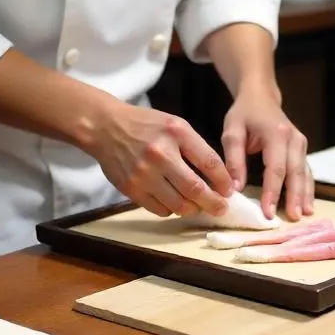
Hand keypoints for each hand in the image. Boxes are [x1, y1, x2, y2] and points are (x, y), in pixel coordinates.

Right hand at [88, 100, 233, 218]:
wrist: (106, 127)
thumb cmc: (146, 126)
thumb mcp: (175, 125)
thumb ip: (196, 147)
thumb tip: (217, 178)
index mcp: (176, 133)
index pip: (209, 162)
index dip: (223, 181)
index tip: (228, 190)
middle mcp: (160, 153)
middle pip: (195, 189)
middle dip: (213, 203)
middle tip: (221, 208)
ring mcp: (144, 173)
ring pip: (178, 204)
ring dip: (192, 209)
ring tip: (197, 206)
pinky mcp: (131, 188)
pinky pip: (159, 209)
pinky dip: (171, 209)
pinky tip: (174, 202)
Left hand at [221, 86, 312, 221]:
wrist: (260, 96)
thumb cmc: (244, 114)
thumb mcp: (232, 132)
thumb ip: (234, 159)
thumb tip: (236, 188)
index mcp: (276, 133)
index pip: (275, 168)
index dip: (272, 192)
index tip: (268, 213)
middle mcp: (294, 138)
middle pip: (295, 172)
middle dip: (294, 197)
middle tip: (293, 219)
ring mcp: (301, 143)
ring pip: (305, 173)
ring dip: (305, 195)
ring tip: (304, 215)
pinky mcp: (302, 149)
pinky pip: (306, 171)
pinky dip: (307, 188)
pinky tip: (308, 204)